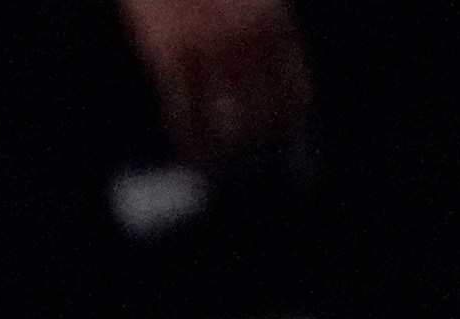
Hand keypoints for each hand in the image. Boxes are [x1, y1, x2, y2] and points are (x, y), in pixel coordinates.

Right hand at [118, 0, 311, 163]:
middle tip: (246, 151)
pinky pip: (181, 110)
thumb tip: (258, 74)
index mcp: (273, 20)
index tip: (277, 132)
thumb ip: (259, 25)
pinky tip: (188, 149)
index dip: (286, 118)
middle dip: (256, 140)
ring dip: (223, 147)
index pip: (292, 88)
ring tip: (218, 158)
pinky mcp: (167, 54)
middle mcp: (246, 39)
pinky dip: (187, 137)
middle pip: (263, 112)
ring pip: (223, 120)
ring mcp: (205, 49)